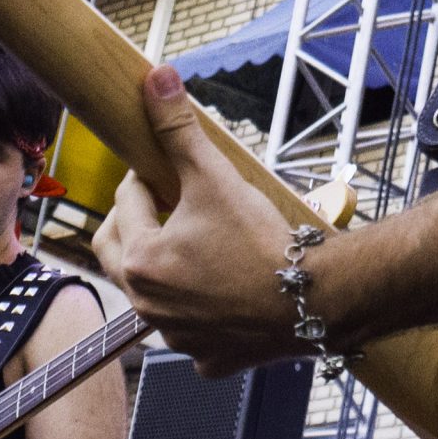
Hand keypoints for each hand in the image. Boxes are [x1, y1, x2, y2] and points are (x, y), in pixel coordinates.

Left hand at [93, 65, 322, 376]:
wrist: (317, 299)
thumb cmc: (263, 241)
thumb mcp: (215, 176)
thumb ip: (178, 129)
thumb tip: (156, 79)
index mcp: (138, 259)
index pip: (125, 200)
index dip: (145, 176)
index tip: (166, 168)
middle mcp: (147, 305)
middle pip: (120, 251)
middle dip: (136, 222)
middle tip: (164, 202)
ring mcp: (176, 337)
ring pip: (154, 294)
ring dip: (166, 267)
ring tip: (197, 242)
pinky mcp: (208, 358)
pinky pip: (192, 331)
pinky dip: (202, 311)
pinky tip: (225, 291)